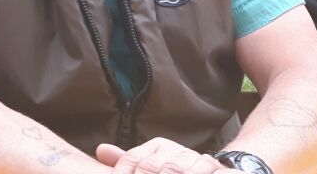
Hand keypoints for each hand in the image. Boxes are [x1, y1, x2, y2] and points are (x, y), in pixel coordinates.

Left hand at [97, 138, 237, 173]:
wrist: (216, 170)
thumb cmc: (178, 169)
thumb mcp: (152, 163)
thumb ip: (127, 161)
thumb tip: (100, 150)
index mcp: (156, 146)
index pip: (133, 159)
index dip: (122, 173)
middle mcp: (172, 149)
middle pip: (149, 167)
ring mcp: (191, 158)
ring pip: (170, 170)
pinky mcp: (209, 166)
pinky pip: (195, 170)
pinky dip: (188, 173)